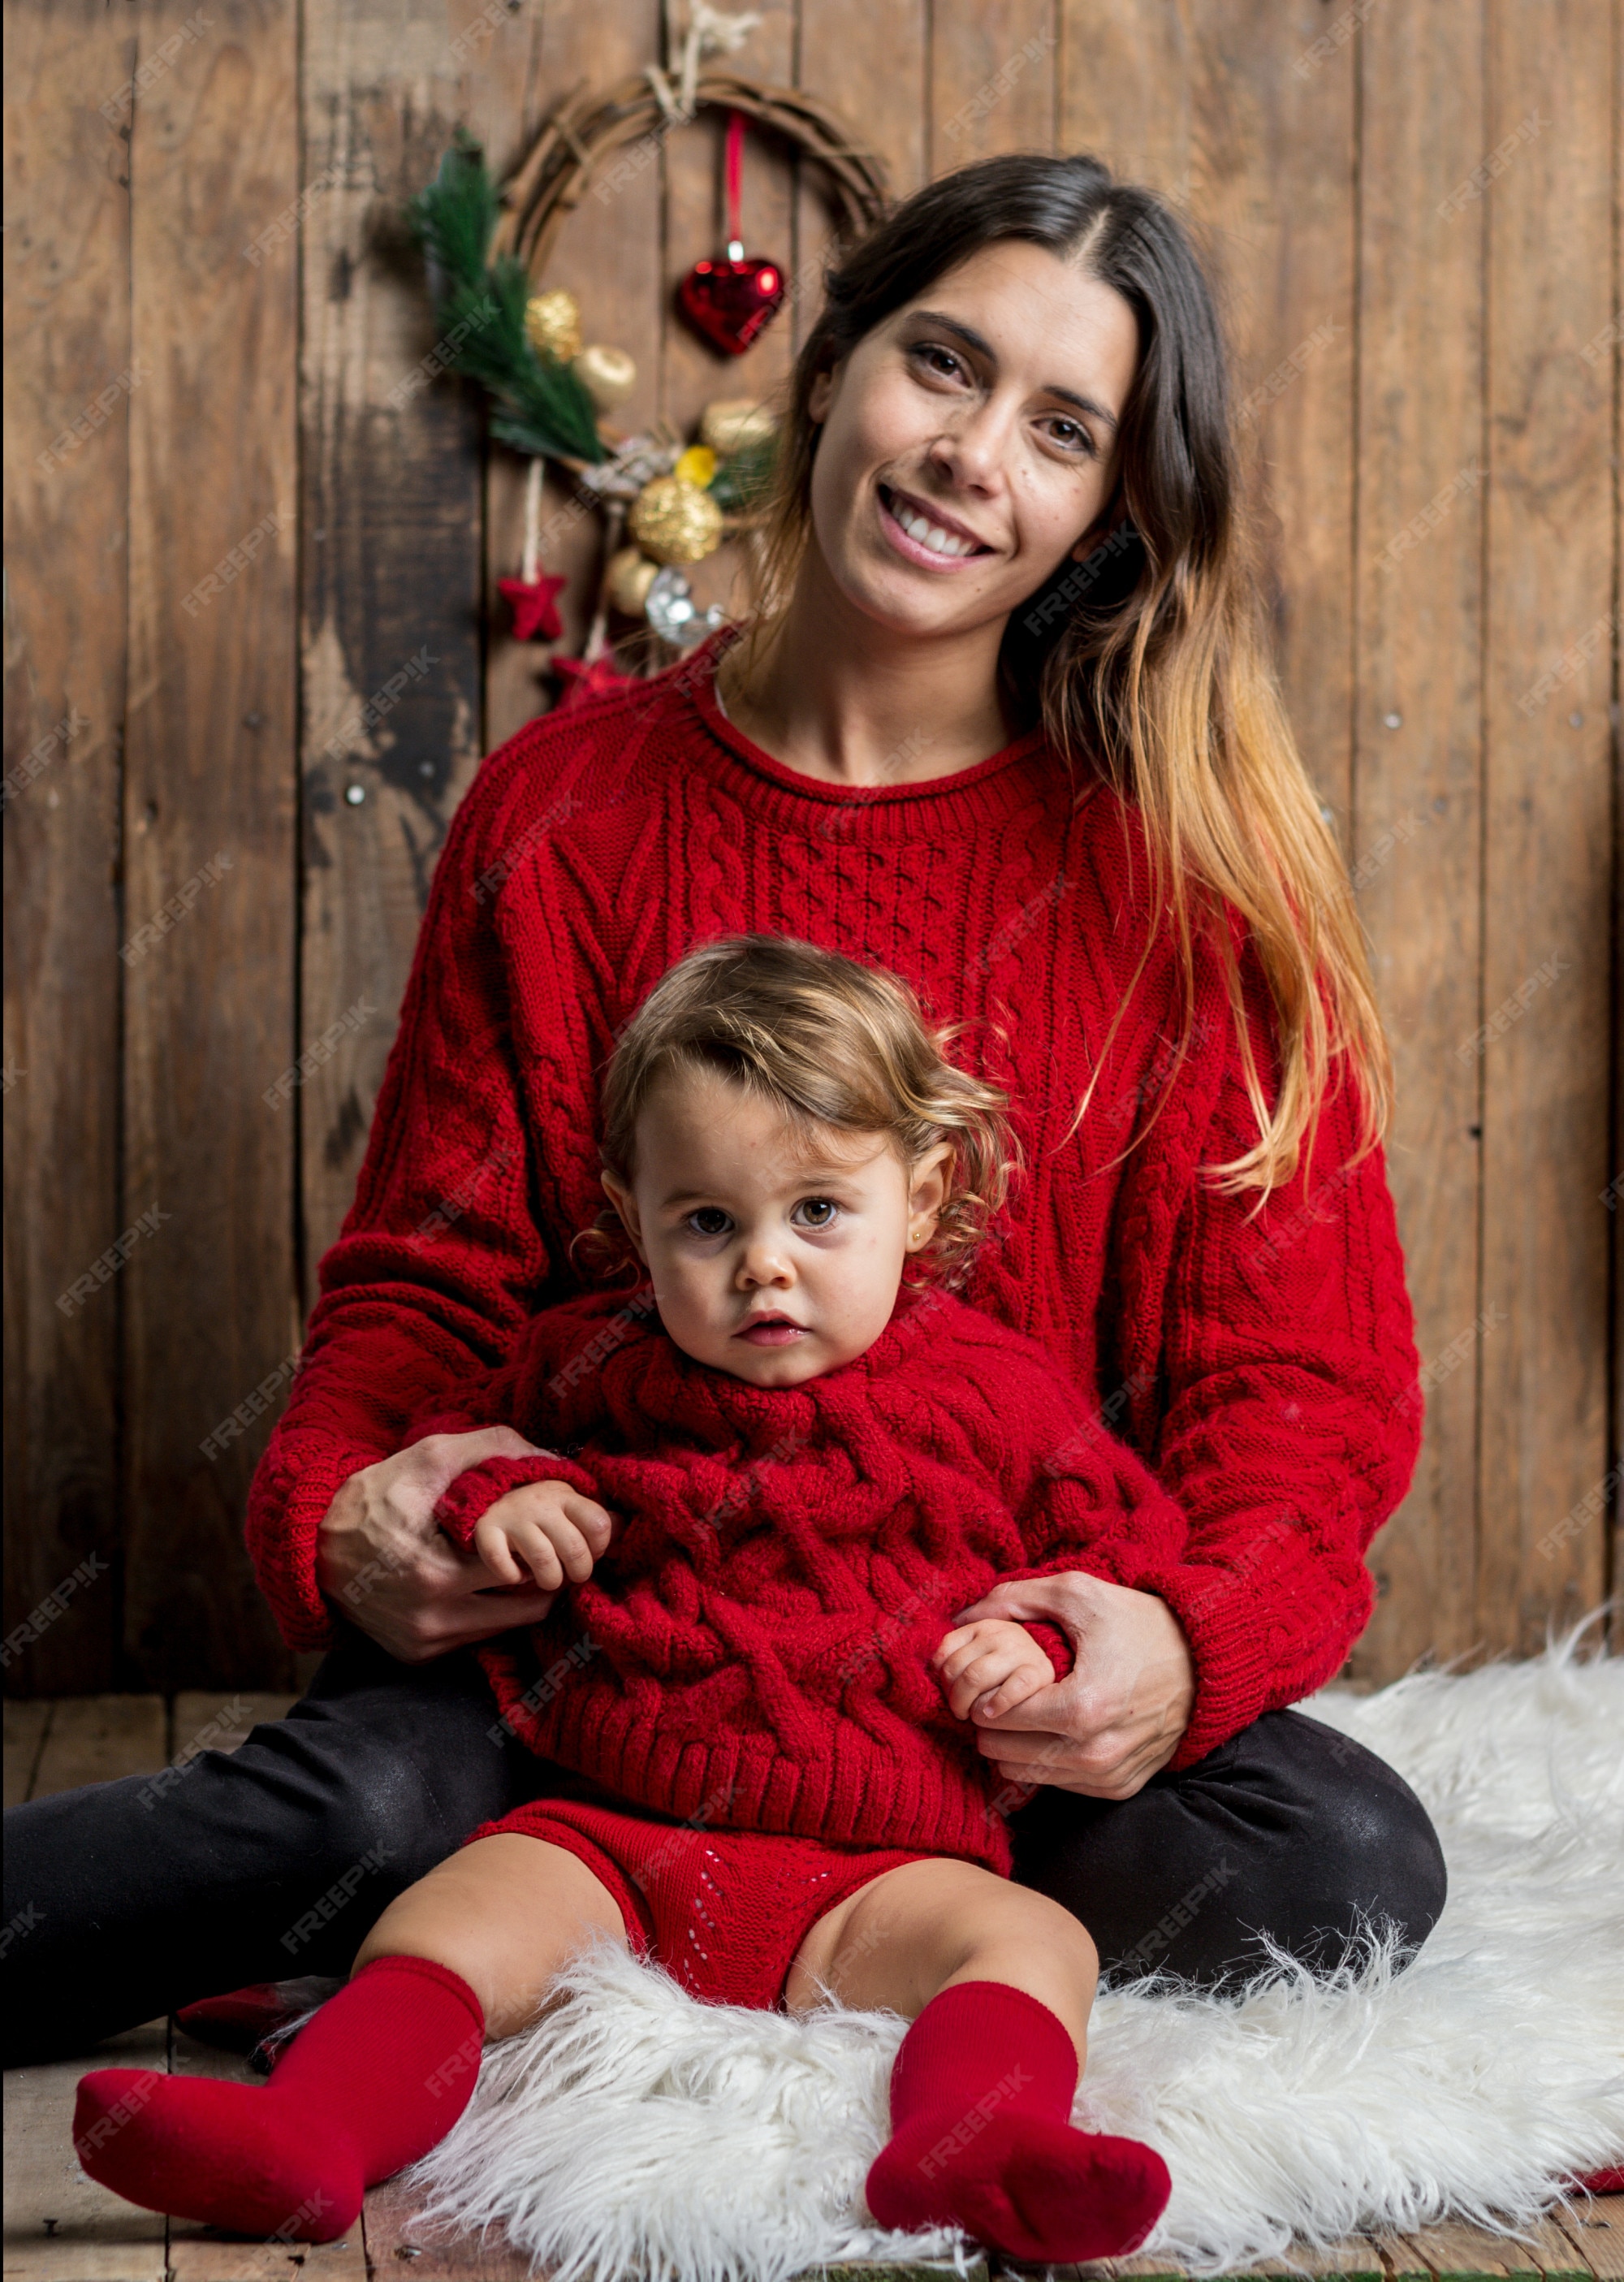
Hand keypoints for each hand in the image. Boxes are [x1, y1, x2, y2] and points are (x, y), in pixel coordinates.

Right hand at [317, 1428, 610, 1664]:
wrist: (311, 1545)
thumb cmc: (374, 1496)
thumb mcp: (428, 1459)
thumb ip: (491, 1448)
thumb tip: (549, 1457)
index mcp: (439, 1575)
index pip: (526, 1571)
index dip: (539, 1545)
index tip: (538, 1527)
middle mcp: (433, 1620)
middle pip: (525, 1610)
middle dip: (538, 1578)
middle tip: (535, 1548)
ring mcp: (423, 1642)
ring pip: (502, 1628)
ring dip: (512, 1599)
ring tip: (508, 1563)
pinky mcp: (414, 1654)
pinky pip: (471, 1640)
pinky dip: (481, 1615)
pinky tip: (475, 1585)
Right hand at [471, 1480, 613, 1593]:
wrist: (494, 1489)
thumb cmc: (542, 1508)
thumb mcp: (572, 1507)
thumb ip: (597, 1522)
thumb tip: (623, 1539)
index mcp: (568, 1497)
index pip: (599, 1523)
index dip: (602, 1547)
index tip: (593, 1553)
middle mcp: (541, 1505)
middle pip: (574, 1547)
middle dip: (580, 1571)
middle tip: (574, 1575)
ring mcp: (513, 1516)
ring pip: (542, 1559)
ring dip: (550, 1579)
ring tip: (548, 1578)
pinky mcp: (486, 1530)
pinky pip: (501, 1562)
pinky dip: (511, 1576)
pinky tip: (517, 1574)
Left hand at [931, 1618, 1053, 1723]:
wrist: (1069, 1660)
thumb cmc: (1017, 1665)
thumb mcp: (988, 1648)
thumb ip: (960, 1648)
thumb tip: (935, 1663)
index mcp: (986, 1626)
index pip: (946, 1654)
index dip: (943, 1681)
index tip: (952, 1696)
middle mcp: (1003, 1634)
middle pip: (958, 1668)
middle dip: (954, 1697)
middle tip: (962, 1713)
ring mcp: (1022, 1651)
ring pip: (975, 1676)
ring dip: (968, 1704)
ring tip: (975, 1717)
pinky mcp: (1041, 1673)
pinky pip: (1012, 1687)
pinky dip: (997, 1702)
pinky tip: (992, 1713)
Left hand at [946, 1572, 1195, 1800]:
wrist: (1205, 1660)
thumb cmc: (1139, 1622)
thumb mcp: (1078, 1594)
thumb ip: (1015, 1599)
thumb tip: (963, 1616)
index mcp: (1082, 1707)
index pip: (996, 1718)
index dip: (982, 1695)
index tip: (988, 1678)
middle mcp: (1095, 1752)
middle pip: (1003, 1752)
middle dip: (992, 1723)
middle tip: (999, 1695)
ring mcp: (1109, 1775)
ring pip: (1026, 1774)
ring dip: (1015, 1746)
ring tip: (1025, 1710)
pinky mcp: (1121, 1787)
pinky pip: (1059, 1784)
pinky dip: (1046, 1760)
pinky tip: (1053, 1728)